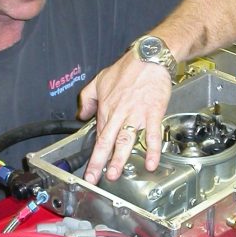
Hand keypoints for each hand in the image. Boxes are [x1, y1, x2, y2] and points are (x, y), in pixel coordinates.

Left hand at [79, 52, 171, 183]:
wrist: (148, 58)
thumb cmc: (127, 69)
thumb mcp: (100, 80)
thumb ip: (88, 98)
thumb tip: (81, 114)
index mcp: (107, 108)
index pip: (98, 135)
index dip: (93, 154)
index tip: (89, 169)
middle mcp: (119, 114)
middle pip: (107, 141)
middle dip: (99, 162)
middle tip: (94, 178)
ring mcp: (136, 115)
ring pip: (125, 140)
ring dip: (119, 159)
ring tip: (114, 174)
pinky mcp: (153, 113)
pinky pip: (152, 134)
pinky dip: (152, 150)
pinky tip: (150, 163)